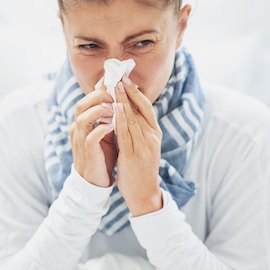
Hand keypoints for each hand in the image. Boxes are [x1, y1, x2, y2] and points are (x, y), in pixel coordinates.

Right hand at [70, 87, 116, 186]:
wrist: (96, 182)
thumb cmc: (103, 157)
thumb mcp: (106, 135)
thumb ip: (110, 120)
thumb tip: (123, 103)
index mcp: (81, 124)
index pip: (86, 101)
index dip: (100, 92)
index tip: (116, 87)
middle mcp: (77, 129)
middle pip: (82, 105)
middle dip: (99, 97)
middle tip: (116, 95)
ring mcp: (80, 140)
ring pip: (83, 118)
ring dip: (100, 111)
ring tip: (115, 109)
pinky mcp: (87, 152)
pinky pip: (91, 136)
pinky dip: (102, 129)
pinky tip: (113, 126)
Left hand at [114, 76, 162, 215]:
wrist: (144, 193)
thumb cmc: (140, 169)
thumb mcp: (143, 146)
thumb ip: (137, 130)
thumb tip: (127, 112)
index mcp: (155, 134)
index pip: (147, 107)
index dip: (137, 92)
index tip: (127, 79)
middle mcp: (152, 137)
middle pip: (140, 109)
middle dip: (128, 91)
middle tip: (118, 76)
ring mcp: (144, 146)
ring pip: (132, 118)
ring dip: (123, 100)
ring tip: (114, 85)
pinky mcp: (133, 155)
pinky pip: (125, 133)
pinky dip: (120, 118)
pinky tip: (115, 107)